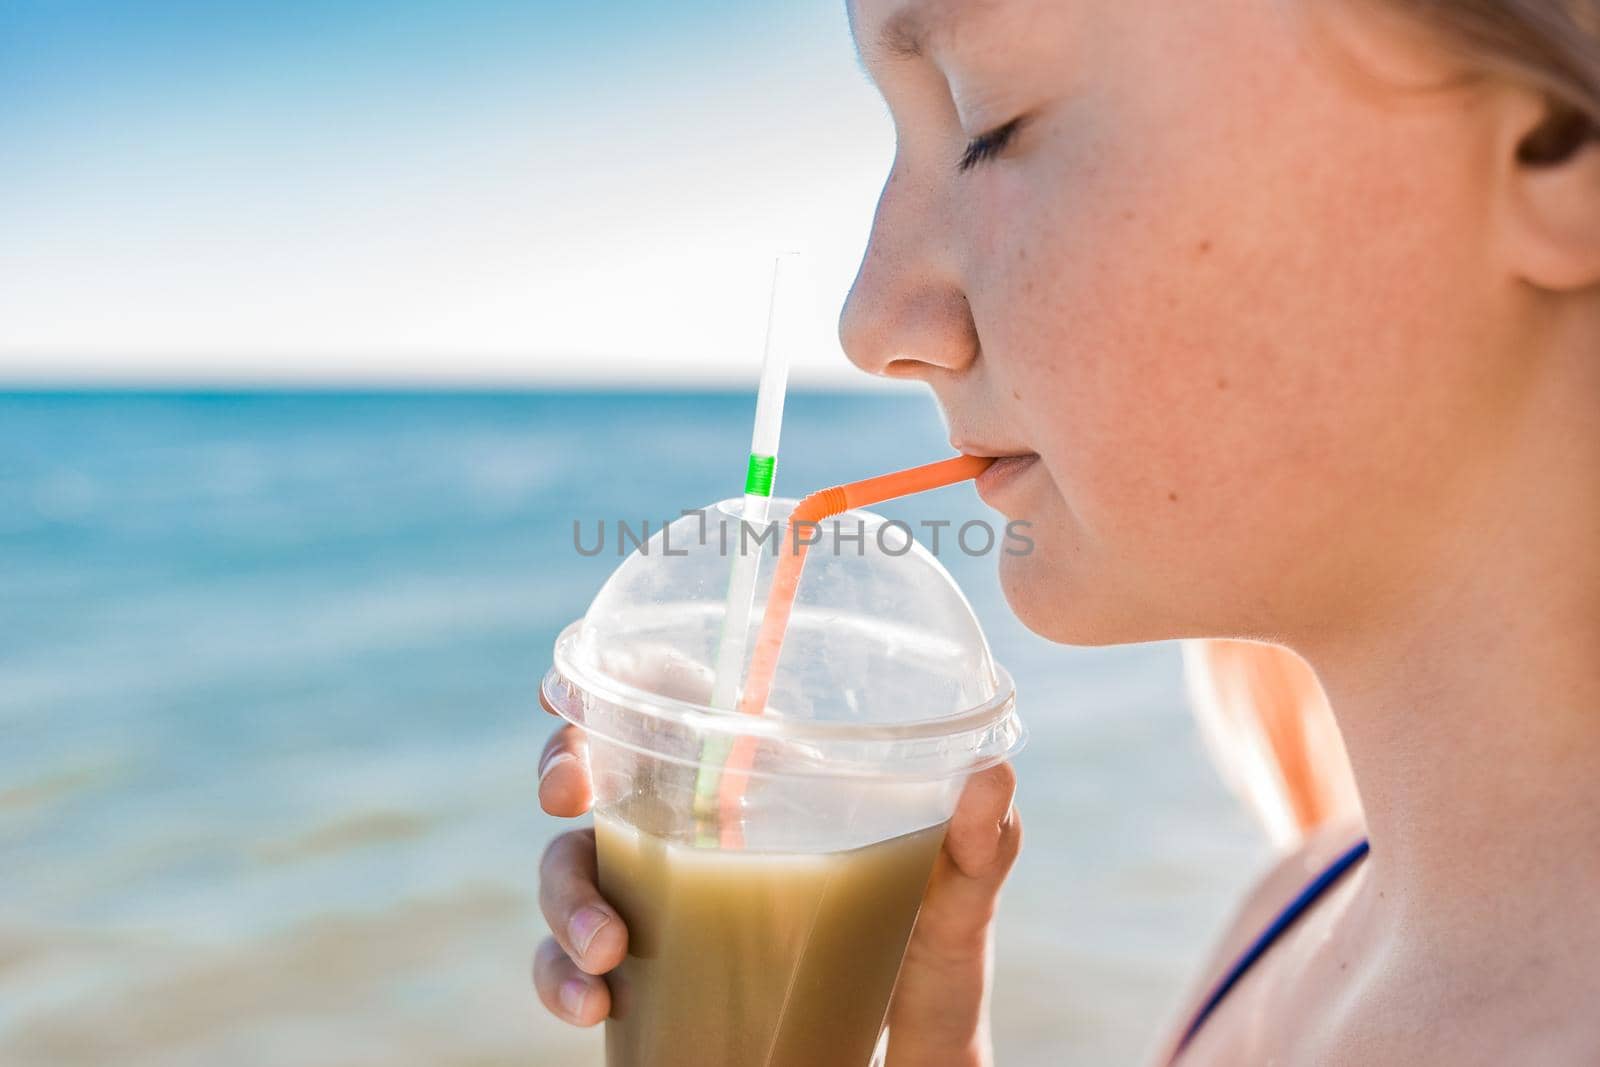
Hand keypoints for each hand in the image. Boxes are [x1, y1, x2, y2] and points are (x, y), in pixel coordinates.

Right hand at [531, 695, 1021, 1066]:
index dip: (617, 678)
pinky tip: (591, 1004)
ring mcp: (660, 902)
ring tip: (607, 954)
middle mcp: (696, 832)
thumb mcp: (954, 908)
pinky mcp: (640, 975)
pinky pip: (569, 964)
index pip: (676, 703)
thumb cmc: (925, 968)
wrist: (901, 1065)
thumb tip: (994, 777)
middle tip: (569, 793)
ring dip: (567, 901)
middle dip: (565, 766)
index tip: (574, 681)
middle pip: (600, 771)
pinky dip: (561, 980)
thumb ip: (976, 852)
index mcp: (763, 785)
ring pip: (571, 869)